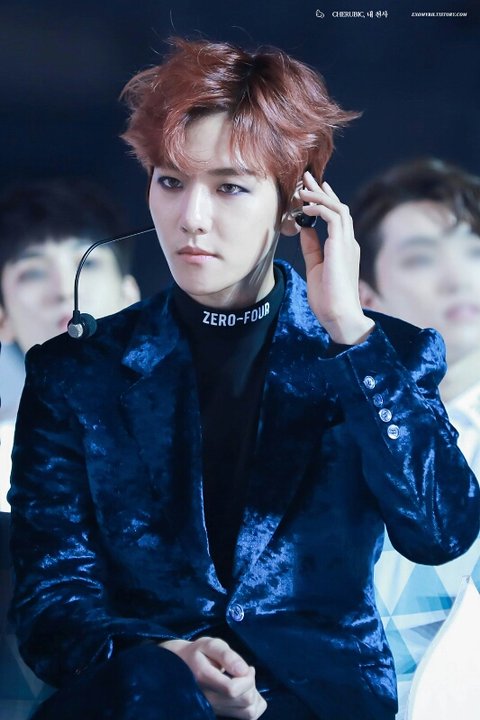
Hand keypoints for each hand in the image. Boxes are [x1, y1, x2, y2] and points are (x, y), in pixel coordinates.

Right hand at [160, 636, 266, 718]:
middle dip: (252, 684)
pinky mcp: (220, 714)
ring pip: (249, 712)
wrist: (181, 667)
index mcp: (204, 680)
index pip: (233, 690)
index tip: (247, 667)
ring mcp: (215, 710)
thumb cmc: (198, 653)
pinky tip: (246, 691)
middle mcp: (209, 700)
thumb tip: (244, 670)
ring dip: (254, 695)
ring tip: (246, 681)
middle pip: (245, 701)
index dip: (248, 678)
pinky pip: (247, 717)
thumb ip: (227, 655)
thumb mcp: (210, 645)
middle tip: (245, 671)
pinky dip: (254, 704)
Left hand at [297, 171, 373, 344]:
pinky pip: (333, 217)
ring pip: (338, 208)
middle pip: (338, 207)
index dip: (324, 201)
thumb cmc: (328, 299)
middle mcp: (348, 242)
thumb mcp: (316, 268)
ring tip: (301, 189)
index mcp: (343, 248)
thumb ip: (312, 248)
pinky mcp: (342, 246)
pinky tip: (305, 206)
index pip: (336, 217)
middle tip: (306, 177)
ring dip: (319, 196)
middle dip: (321, 191)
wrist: (339, 315)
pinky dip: (319, 208)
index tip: (312, 190)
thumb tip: (305, 229)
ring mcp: (347, 243)